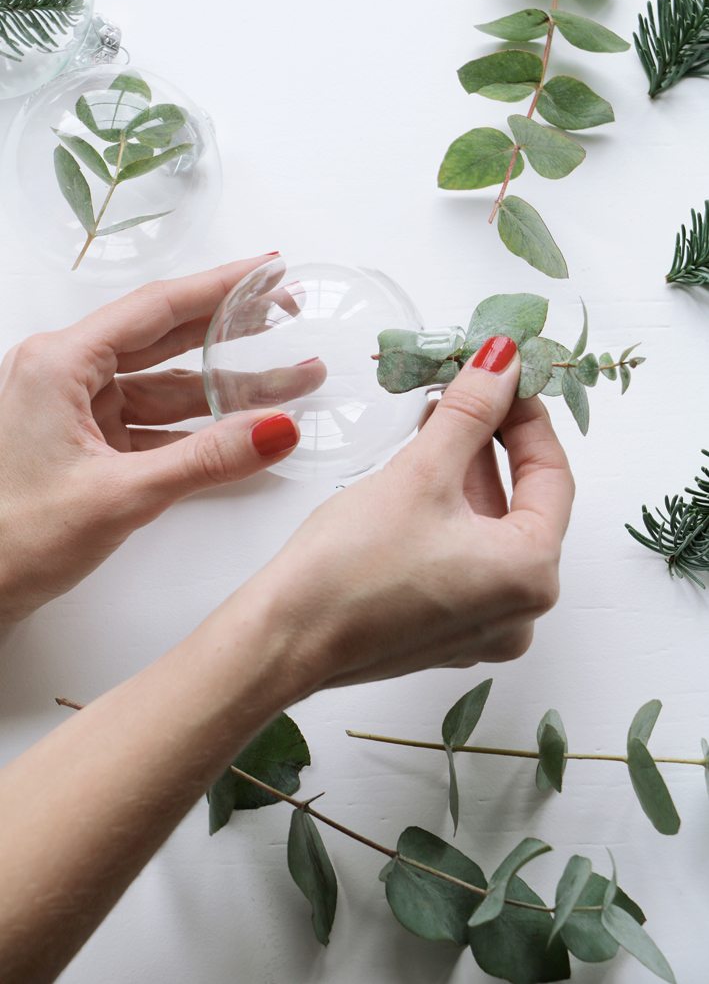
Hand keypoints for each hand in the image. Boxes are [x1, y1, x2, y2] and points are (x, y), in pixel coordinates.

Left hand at [0, 255, 303, 622]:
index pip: (157, 308)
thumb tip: (275, 429)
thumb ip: (205, 460)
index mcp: (60, 364)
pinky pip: (155, 426)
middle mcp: (66, 375)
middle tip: (287, 314)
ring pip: (167, 388)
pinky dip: (199, 430)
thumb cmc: (12, 538)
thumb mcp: (119, 496)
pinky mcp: (87, 444)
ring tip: (289, 384)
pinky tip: (242, 431)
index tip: (268, 270)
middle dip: (233, 333)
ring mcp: (77, 411)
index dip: (221, 285)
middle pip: (167, 339)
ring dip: (225, 391)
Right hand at [246, 335, 574, 691]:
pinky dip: (451, 515)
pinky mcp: (445, 631)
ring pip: (490, 531)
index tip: (504, 377)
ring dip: (469, 475)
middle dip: (494, 443)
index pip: (552, 476)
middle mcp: (520, 611)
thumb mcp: (421, 474)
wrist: (283, 640)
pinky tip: (421, 476)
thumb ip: (471, 411)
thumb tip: (502, 360)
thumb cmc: (351, 566)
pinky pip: (465, 558)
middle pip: (523, 505)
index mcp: (532, 575)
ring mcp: (483, 626)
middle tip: (466, 392)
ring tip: (438, 422)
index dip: (528, 417)